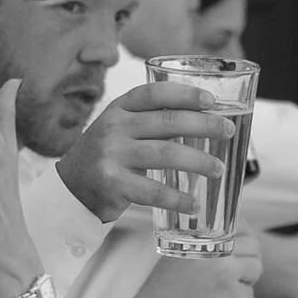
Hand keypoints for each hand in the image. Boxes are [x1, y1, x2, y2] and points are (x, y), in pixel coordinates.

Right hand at [57, 80, 233, 223]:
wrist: (70, 189)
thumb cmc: (107, 157)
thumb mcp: (120, 130)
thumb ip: (150, 123)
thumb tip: (205, 121)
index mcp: (118, 109)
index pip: (154, 94)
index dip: (184, 94)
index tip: (211, 100)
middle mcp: (114, 128)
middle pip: (167, 122)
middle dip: (203, 125)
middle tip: (227, 131)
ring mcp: (112, 155)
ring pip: (165, 154)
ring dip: (198, 161)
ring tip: (218, 169)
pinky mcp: (113, 184)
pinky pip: (153, 191)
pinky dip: (178, 199)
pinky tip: (194, 203)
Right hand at [131, 234, 262, 297]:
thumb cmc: (164, 290)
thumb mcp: (176, 255)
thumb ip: (201, 244)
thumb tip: (228, 238)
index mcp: (201, 237)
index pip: (239, 225)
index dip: (246, 234)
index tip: (244, 242)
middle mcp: (215, 250)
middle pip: (253, 247)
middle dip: (249, 260)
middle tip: (238, 272)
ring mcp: (226, 272)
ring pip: (255, 268)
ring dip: (245, 280)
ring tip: (226, 289)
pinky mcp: (233, 294)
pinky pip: (248, 292)